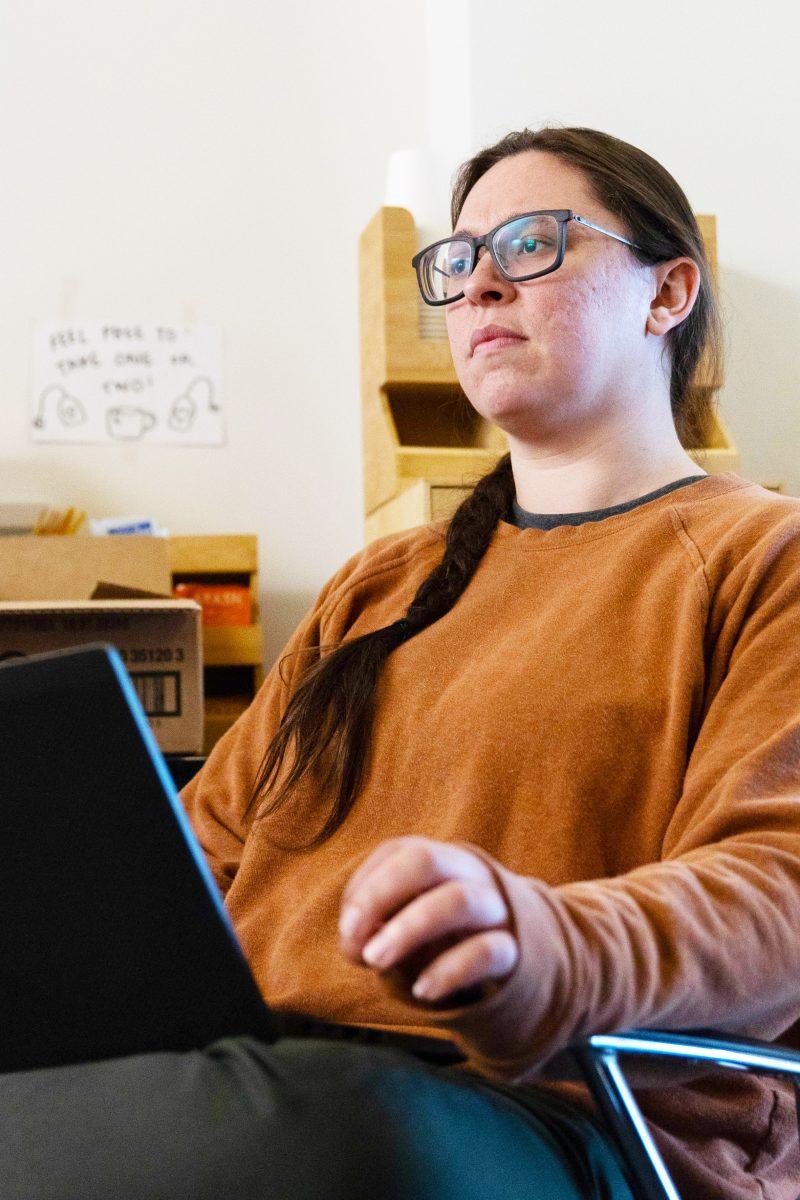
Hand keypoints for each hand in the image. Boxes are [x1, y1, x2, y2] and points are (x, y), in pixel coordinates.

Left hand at [338, 837, 518, 1003]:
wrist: (515, 959)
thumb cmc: (446, 935)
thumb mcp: (408, 923)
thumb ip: (376, 927)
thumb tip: (355, 943)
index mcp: (439, 860)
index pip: (399, 852)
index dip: (366, 887)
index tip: (349, 930)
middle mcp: (468, 874)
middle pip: (425, 860)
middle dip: (382, 894)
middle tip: (356, 939)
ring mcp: (494, 909)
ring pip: (458, 900)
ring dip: (409, 928)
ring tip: (376, 961)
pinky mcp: (513, 951)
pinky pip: (486, 951)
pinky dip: (449, 970)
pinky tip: (423, 991)